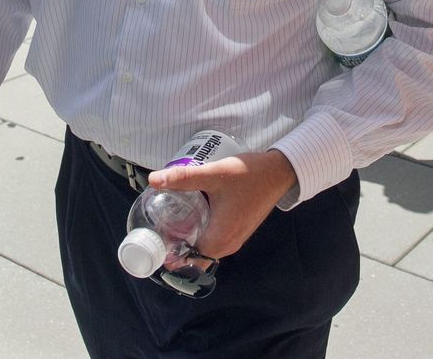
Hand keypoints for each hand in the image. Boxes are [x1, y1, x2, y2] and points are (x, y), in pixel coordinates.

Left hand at [147, 149, 297, 260]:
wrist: (279, 171)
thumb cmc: (248, 176)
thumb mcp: (213, 175)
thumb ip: (183, 178)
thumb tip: (153, 180)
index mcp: (219, 240)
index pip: (186, 260)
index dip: (168, 253)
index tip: (153, 238)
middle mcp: (227, 246)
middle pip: (193, 255)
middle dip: (175, 243)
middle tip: (157, 223)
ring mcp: (234, 239)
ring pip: (203, 247)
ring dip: (188, 237)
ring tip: (170, 216)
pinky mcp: (238, 230)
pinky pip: (213, 239)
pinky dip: (200, 231)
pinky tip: (192, 212)